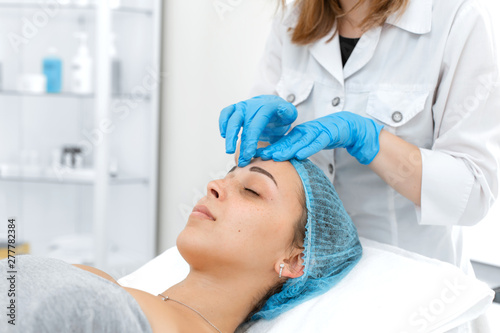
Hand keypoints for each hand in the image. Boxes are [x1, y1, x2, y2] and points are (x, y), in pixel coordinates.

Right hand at [219, 95, 297, 166]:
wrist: (273, 106)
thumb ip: (287, 113)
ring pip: (231, 119)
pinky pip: (225, 113)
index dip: (251, 140)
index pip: (255, 124)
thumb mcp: (289, 114)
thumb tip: (282, 111)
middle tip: (242, 159)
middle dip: (240, 143)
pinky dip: (222, 123)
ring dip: (229, 136)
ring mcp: (242, 106)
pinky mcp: (235, 108)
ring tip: (229, 150)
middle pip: (241, 123)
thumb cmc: (280, 114)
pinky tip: (223, 136)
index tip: (249, 154)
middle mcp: (252, 105)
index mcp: (265, 107)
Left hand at [256, 111, 383, 164]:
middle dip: (274, 148)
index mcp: (299, 134)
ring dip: (288, 149)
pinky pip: (317, 142)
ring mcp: (316, 132)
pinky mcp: (328, 134)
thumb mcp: (309, 143)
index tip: (256, 155)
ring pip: (300, 141)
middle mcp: (305, 131)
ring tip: (277, 156)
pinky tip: (300, 154)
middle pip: (287, 141)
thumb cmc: (326, 135)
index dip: (270, 148)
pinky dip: (309, 148)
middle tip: (261, 156)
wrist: (348, 126)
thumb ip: (296, 149)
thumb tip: (280, 160)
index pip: (282, 142)